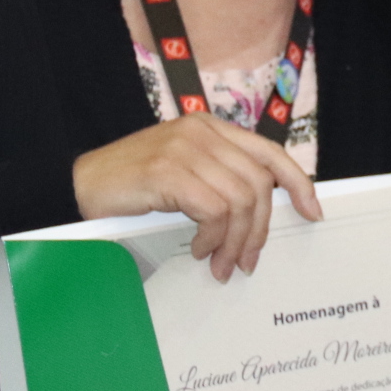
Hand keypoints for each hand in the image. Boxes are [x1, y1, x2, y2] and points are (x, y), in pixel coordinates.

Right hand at [71, 113, 321, 280]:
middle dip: (259, 230)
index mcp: (211, 127)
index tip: (312, 212)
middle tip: (246, 262)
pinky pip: (213, 210)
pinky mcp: (168, 170)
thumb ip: (219, 181)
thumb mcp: (184, 173)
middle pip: (258, 184)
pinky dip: (211, 237)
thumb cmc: (132, 185)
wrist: (78, 184)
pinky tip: (197, 249)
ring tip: (219, 262)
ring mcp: (185, 148)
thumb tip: (259, 218)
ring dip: (234, 241)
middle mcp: (202, 131)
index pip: (269, 152)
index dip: (297, 183)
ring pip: (239, 201)